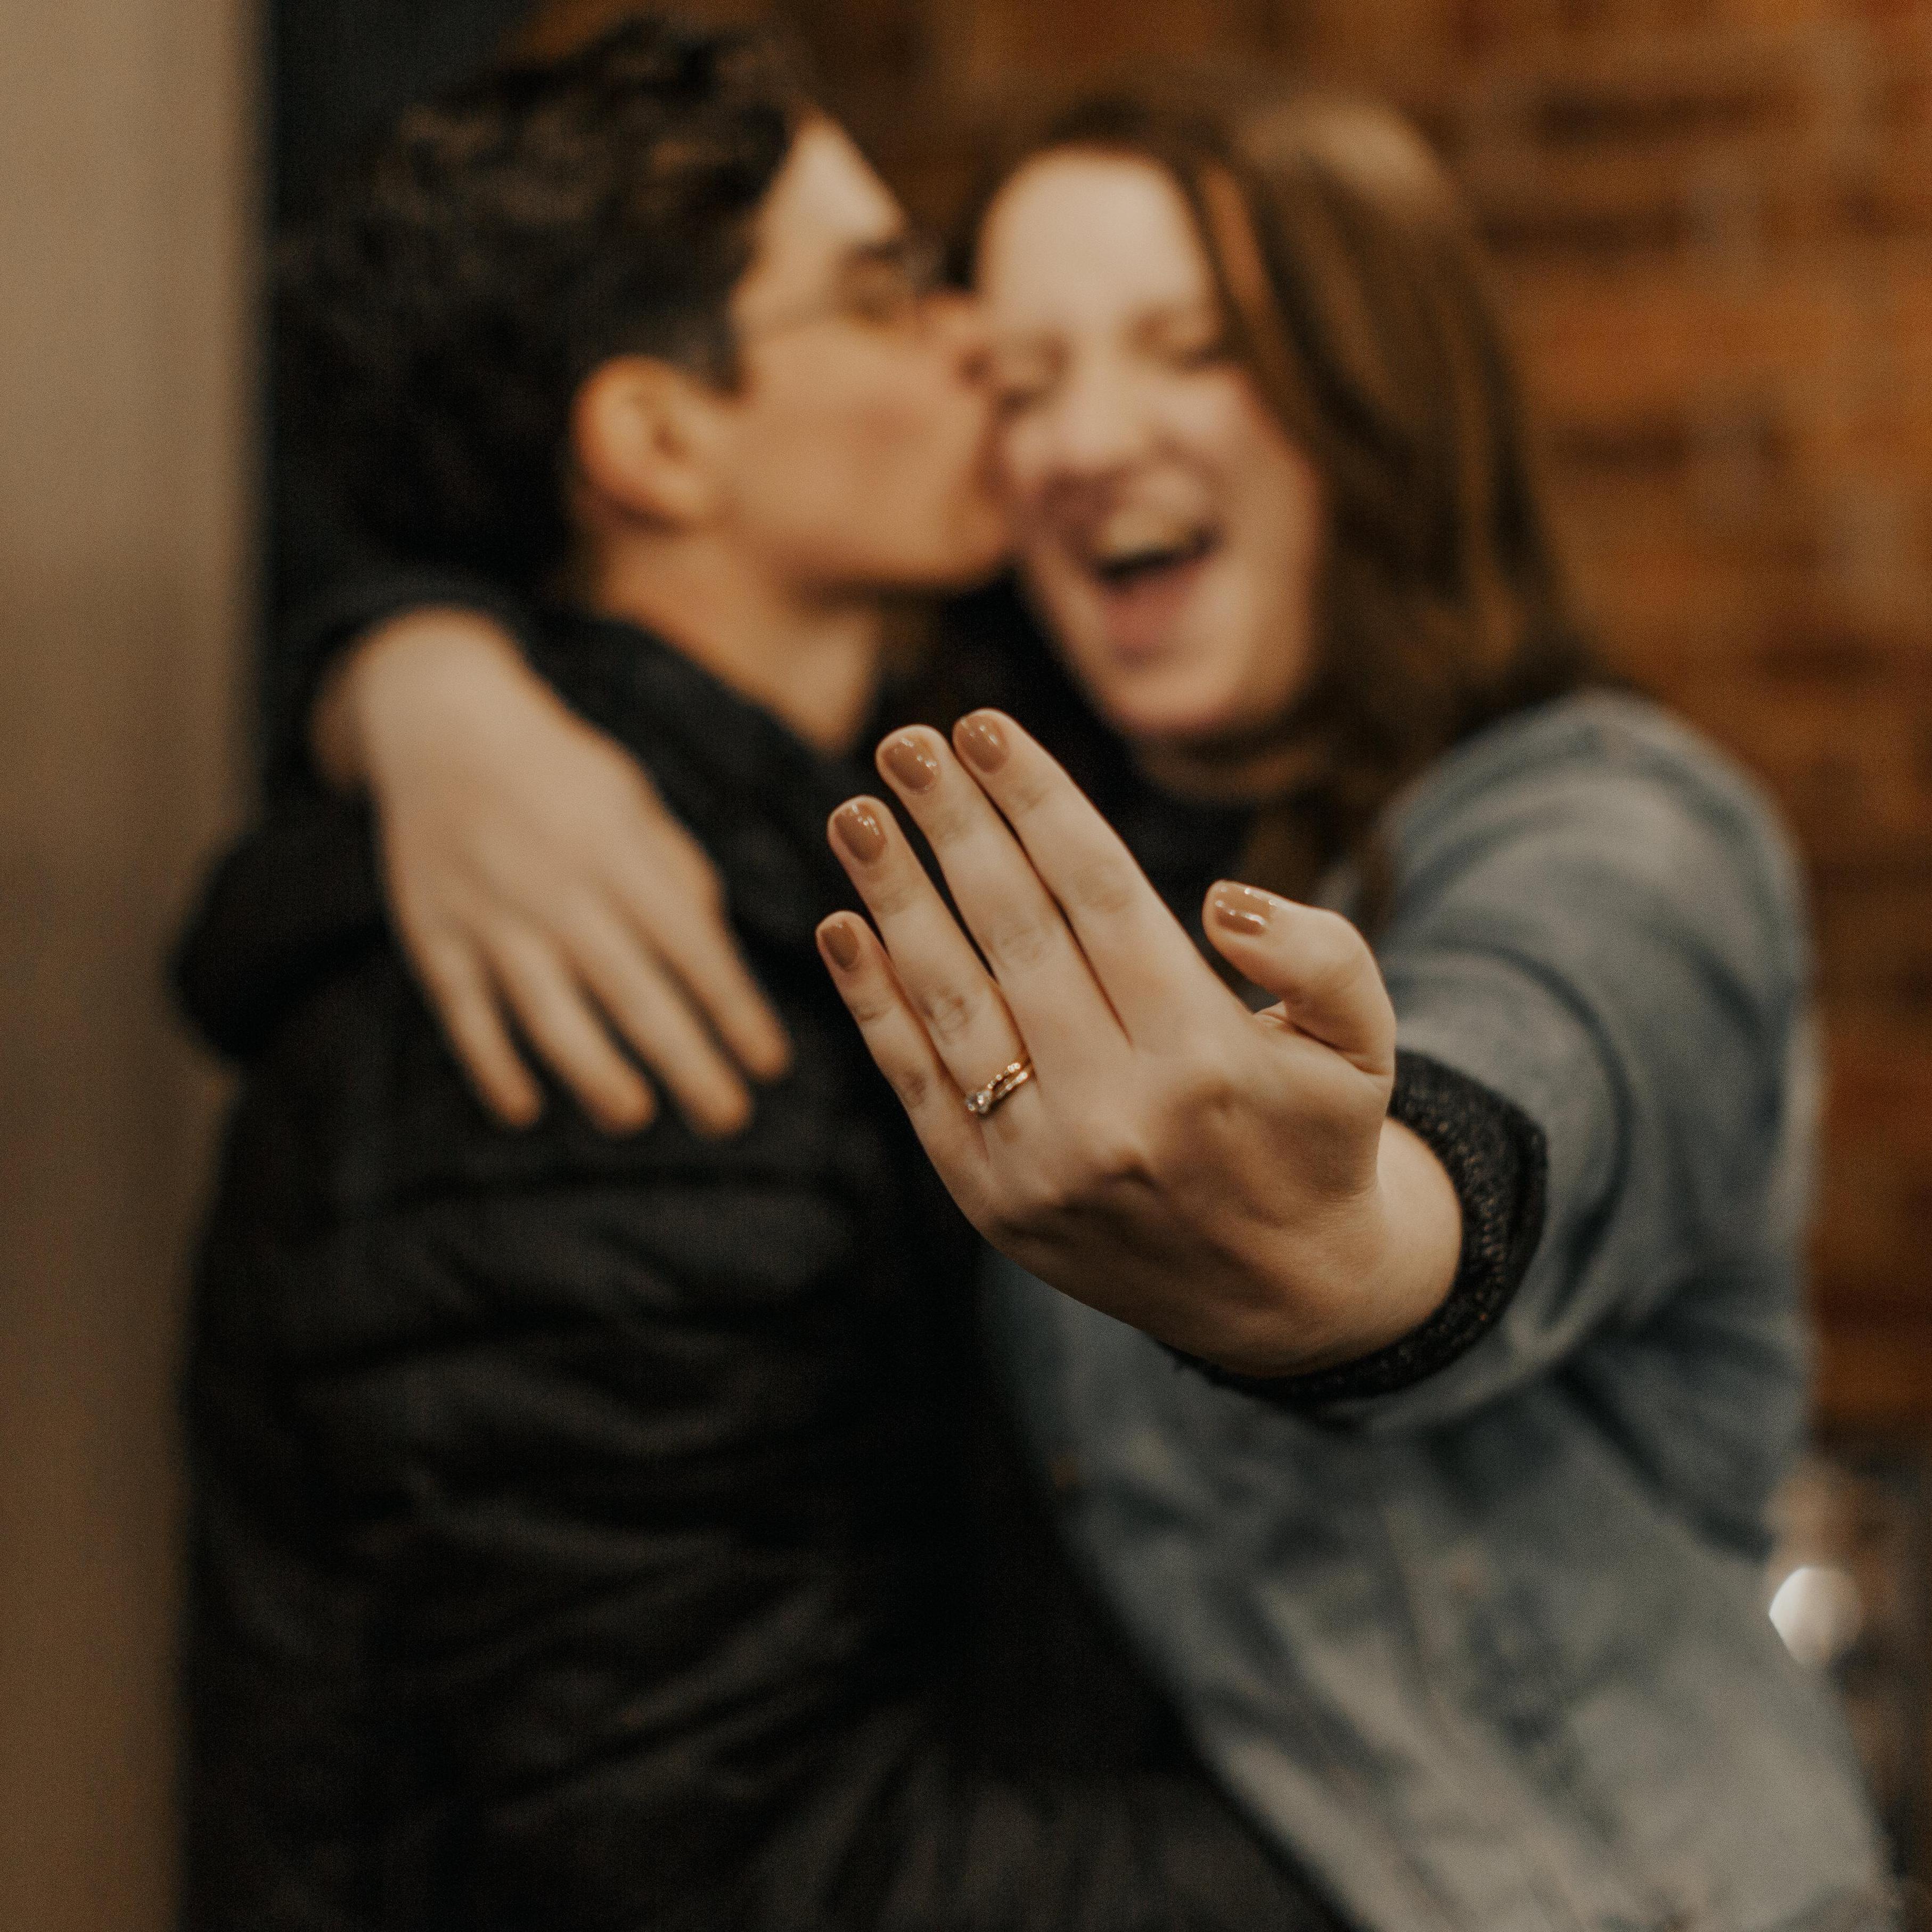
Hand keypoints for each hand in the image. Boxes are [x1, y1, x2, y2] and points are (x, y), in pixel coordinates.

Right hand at [312, 607, 790, 1133]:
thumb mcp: (632, 802)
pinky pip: (465, 1014)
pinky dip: (492, 1065)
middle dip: (685, 1060)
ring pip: (548, 1011)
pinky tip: (524, 1110)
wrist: (442, 724)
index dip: (734, 1009)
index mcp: (618, 853)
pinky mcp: (432, 934)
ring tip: (635, 1117)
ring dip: (594, 1072)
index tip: (771, 1064)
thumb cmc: (561, 773)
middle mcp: (558, 888)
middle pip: (631, 991)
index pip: (691, 947)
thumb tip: (717, 958)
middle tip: (728, 1117)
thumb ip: (677, 875)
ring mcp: (491, 915)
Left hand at [814, 711, 1459, 1375]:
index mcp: (1207, 1057)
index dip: (1036, 802)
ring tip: (854, 814)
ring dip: (894, 897)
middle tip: (902, 742)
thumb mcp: (1364, 1045)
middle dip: (954, 826)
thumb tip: (1224, 900)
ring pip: (951, 1000)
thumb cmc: (1316, 1138)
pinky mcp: (992, 1202)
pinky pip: (918, 1086)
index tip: (983, 726)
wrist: (1279, 1301)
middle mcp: (1117, 1110)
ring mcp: (1043, 1162)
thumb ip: (1322, 955)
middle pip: (1016, 931)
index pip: (1101, 894)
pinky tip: (842, 928)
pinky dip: (874, 1005)